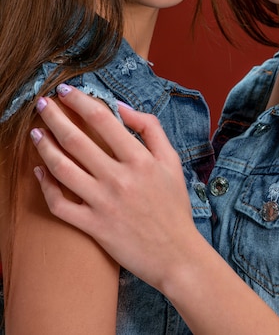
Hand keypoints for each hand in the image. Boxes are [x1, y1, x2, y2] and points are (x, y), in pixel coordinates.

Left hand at [31, 86, 195, 290]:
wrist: (176, 254)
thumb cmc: (174, 205)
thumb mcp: (172, 160)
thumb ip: (150, 129)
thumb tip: (121, 108)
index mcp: (140, 159)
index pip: (103, 119)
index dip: (80, 101)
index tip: (66, 91)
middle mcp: (119, 178)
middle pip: (76, 140)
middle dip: (54, 117)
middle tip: (41, 104)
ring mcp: (103, 203)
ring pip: (63, 169)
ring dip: (45, 147)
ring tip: (36, 133)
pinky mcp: (93, 226)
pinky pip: (60, 205)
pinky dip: (45, 187)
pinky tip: (39, 172)